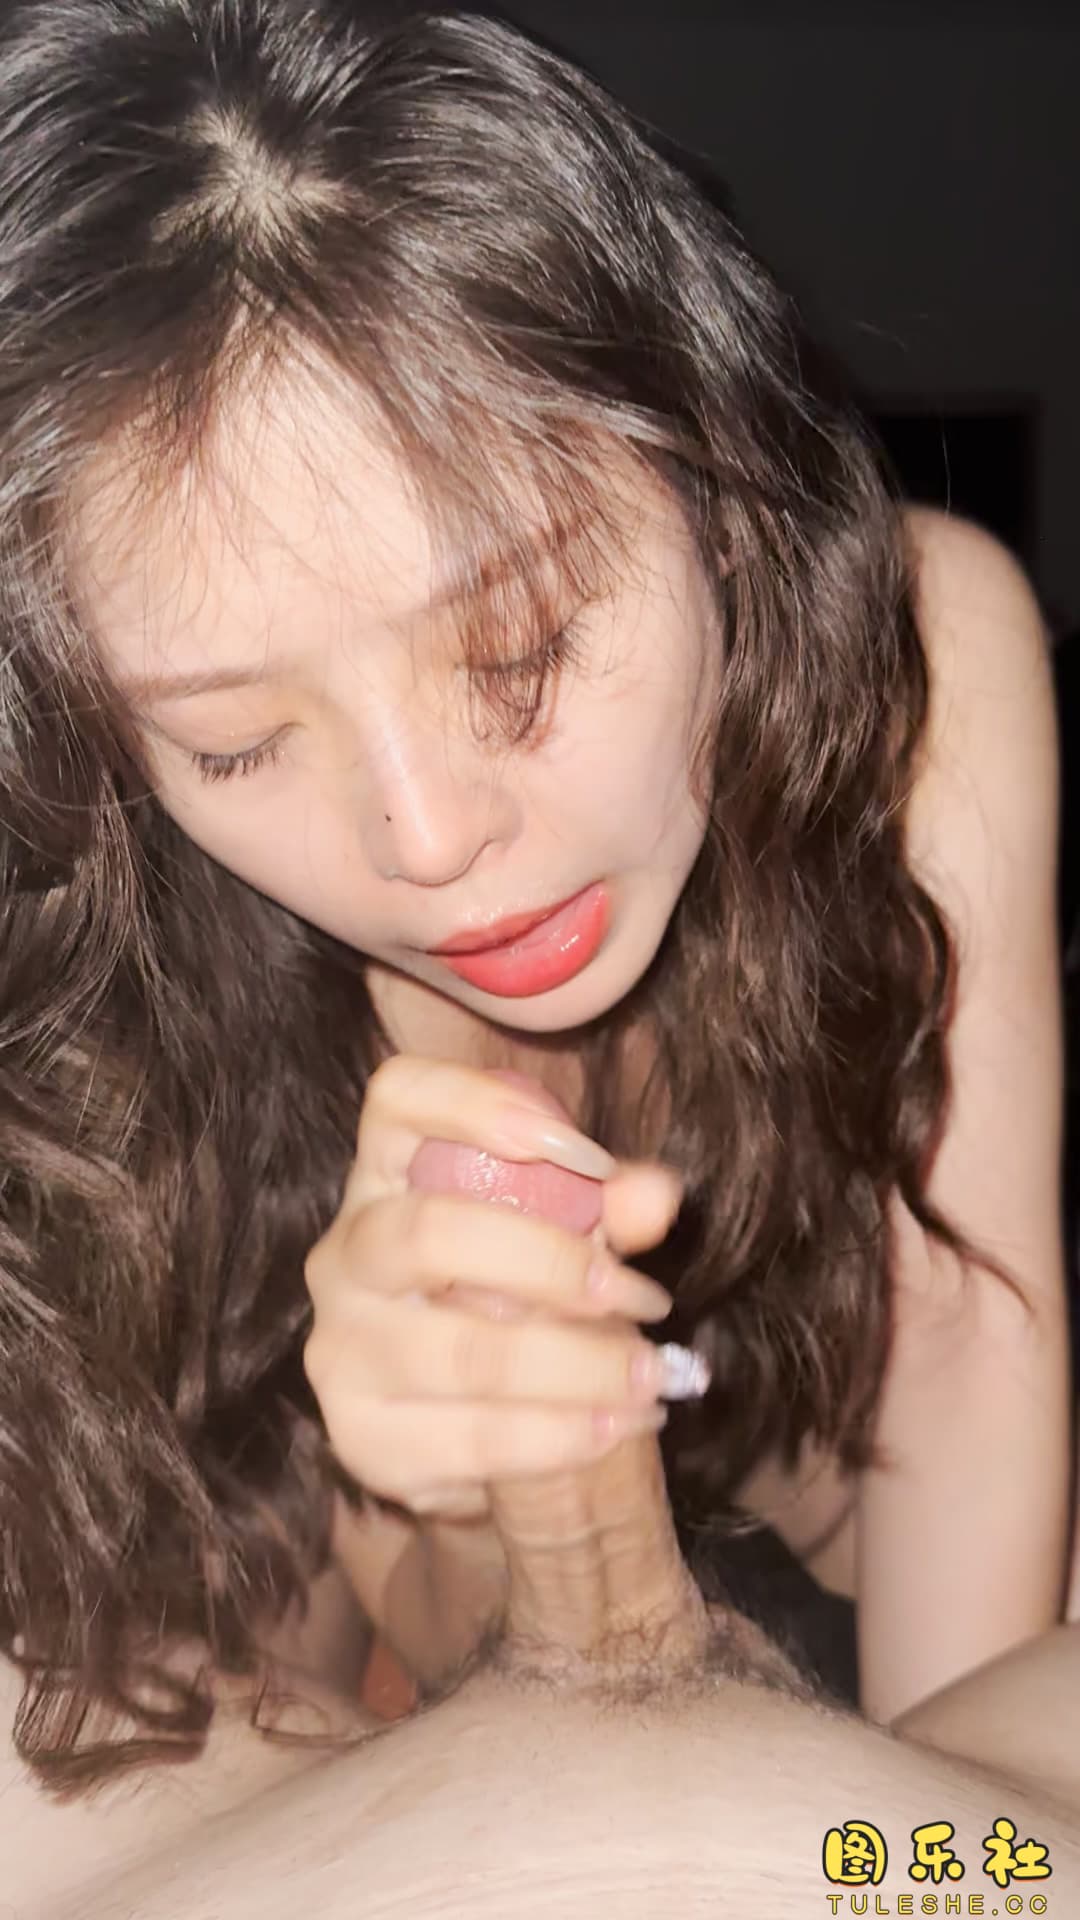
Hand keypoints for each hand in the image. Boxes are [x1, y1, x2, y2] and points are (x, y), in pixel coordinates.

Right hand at [303, 1056, 684, 1523]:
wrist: (461, 1421)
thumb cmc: (514, 1295)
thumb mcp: (564, 1237)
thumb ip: (608, 1208)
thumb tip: (655, 1195)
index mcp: (386, 1173)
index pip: (396, 1097)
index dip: (475, 1104)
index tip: (582, 1151)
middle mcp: (346, 1253)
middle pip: (427, 1233)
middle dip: (552, 1266)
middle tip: (647, 1298)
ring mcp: (342, 1349)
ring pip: (460, 1354)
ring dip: (578, 1368)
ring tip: (653, 1376)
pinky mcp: (361, 1437)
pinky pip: (468, 1440)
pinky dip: (559, 1437)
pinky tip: (616, 1425)